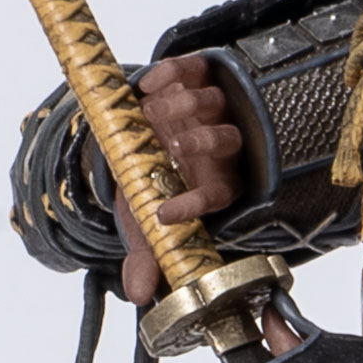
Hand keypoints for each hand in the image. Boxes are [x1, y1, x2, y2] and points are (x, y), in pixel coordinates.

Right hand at [114, 55, 246, 298]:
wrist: (148, 135)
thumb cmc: (155, 181)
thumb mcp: (146, 217)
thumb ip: (147, 252)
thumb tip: (137, 294)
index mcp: (218, 183)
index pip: (218, 195)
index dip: (195, 204)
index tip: (163, 213)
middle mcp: (222, 147)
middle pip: (225, 141)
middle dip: (198, 143)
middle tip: (168, 148)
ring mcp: (213, 108)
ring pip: (212, 103)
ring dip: (181, 108)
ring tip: (150, 115)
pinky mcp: (199, 75)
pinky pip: (195, 69)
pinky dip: (174, 73)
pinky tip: (149, 84)